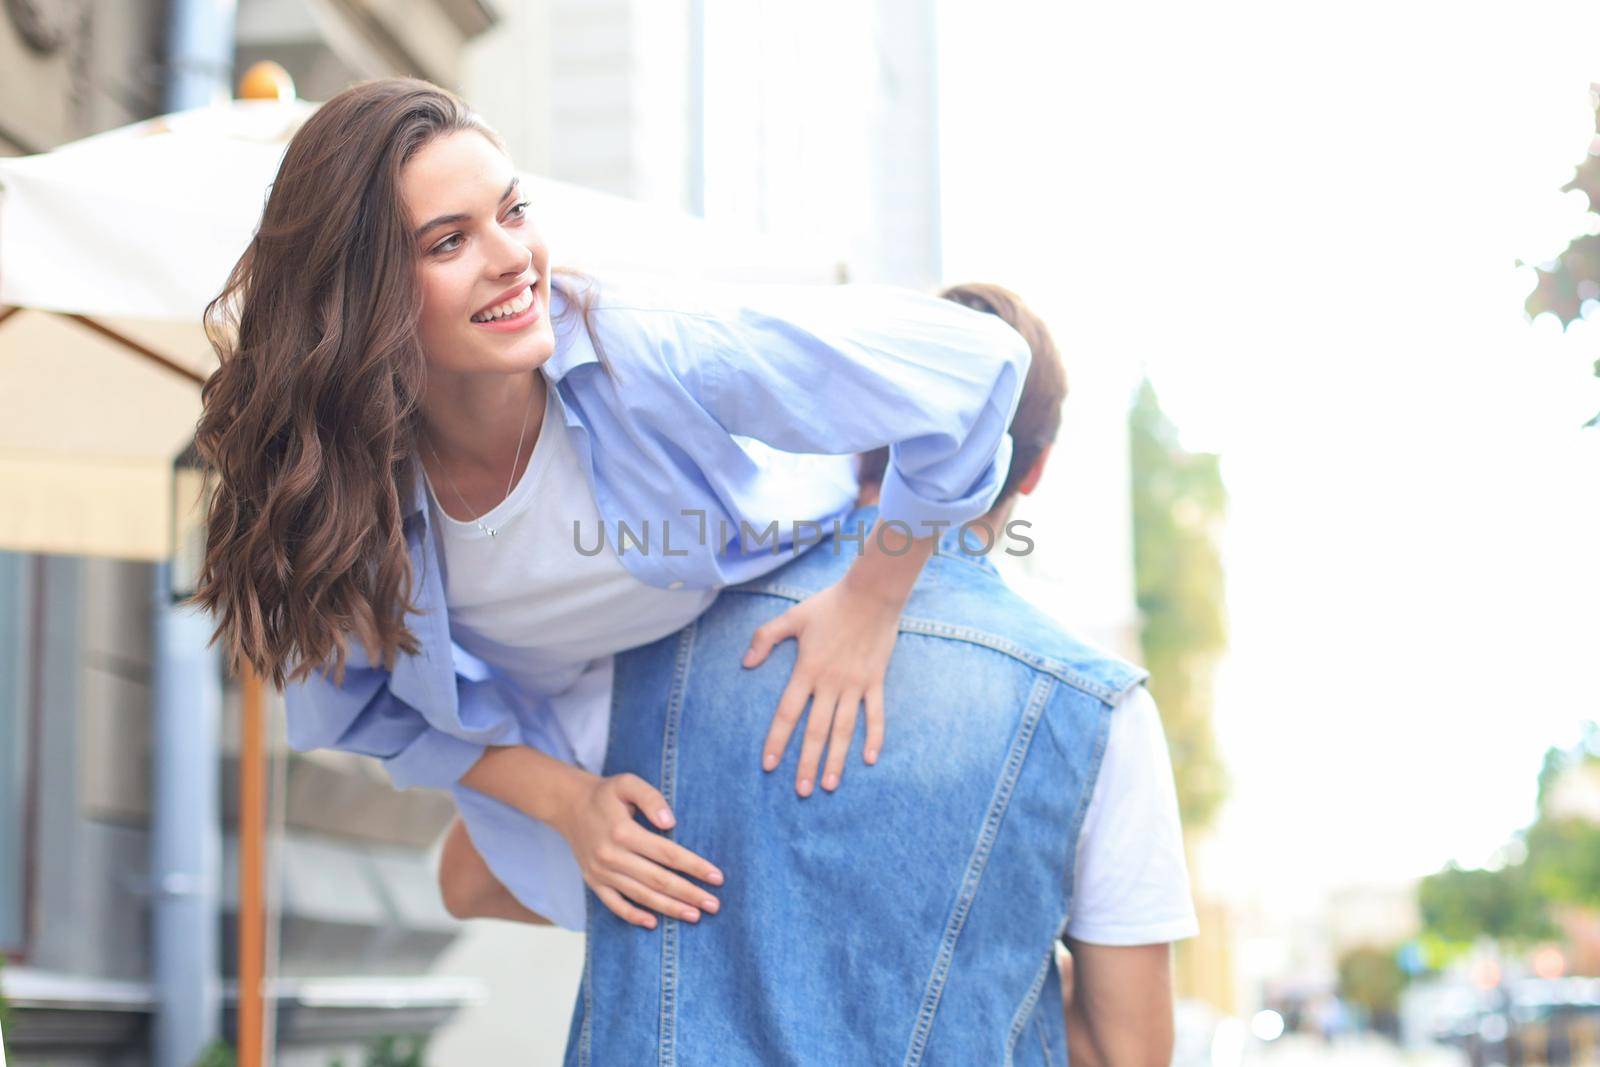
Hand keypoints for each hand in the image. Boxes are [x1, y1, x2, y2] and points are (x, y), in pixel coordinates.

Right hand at [551, 771, 724, 929]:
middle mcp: (611, 856)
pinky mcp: (593, 882)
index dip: (694, 866)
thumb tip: (671, 822)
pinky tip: (653, 923)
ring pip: (640, 895)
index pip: (667, 853)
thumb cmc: (606, 794)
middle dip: (689, 893)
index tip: (717, 877)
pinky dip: (633, 916)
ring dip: (669, 908)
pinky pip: (614, 905)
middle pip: (658, 880)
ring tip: (694, 915)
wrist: (568, 805)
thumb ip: (651, 799)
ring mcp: (601, 872)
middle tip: (713, 905)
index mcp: (623, 832)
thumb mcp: (628, 784)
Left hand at [742, 577, 900, 795]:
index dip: (778, 740)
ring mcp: (855, 685)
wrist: (871, 594)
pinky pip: (875, 714)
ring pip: (844, 729)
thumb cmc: (829, 605)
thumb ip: (765, 638)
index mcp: (807, 671)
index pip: (788, 713)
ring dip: (837, 759)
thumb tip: (746, 663)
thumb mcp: (792, 618)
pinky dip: (874, 736)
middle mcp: (831, 684)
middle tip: (801, 791)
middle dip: (808, 763)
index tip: (770, 765)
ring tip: (830, 785)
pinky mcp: (875, 681)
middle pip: (816, 731)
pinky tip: (869, 759)